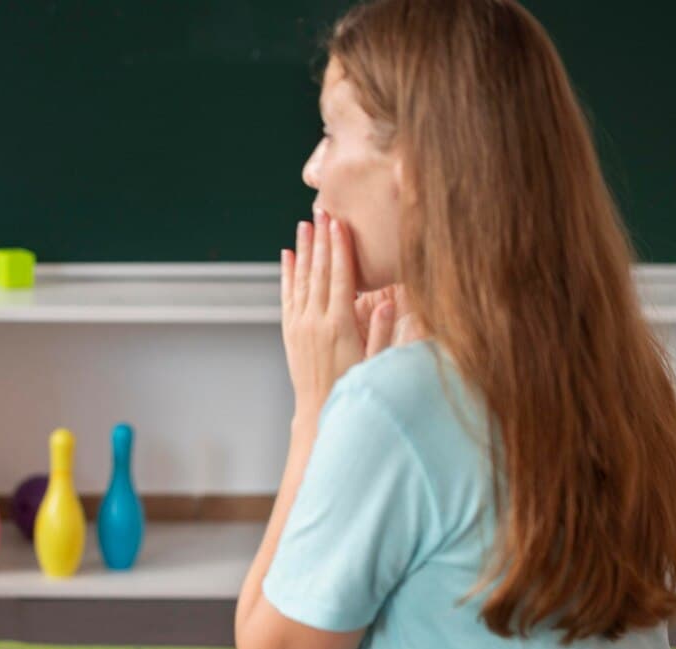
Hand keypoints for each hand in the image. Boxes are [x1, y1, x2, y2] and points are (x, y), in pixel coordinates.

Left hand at [280, 211, 394, 419]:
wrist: (318, 410)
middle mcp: (316, 322)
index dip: (340, 248)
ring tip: (304, 225)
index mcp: (340, 326)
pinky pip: (288, 296)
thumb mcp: (374, 363)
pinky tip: (288, 255)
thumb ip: (380, 333)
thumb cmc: (352, 386)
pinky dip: (287, 273)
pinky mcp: (290, 331)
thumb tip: (387, 304)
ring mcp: (300, 326)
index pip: (340, 278)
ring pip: (302, 279)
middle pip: (320, 272)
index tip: (339, 223)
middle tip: (322, 211)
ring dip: (304, 250)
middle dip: (322, 239)